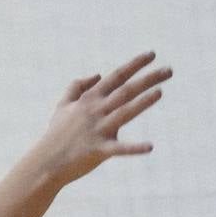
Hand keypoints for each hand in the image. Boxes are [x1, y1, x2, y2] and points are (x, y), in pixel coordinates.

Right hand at [33, 53, 169, 185]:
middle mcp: (96, 111)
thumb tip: (98, 75)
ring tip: (160, 92)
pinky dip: (134, 148)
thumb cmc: (56, 134)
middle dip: (148, 79)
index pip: (116, 77)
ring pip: (124, 112)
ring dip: (143, 102)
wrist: (46, 162)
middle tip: (169, 70)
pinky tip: (150, 147)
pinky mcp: (99, 150)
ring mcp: (98, 130)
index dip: (134, 64)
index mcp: (89, 99)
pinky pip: (119, 149)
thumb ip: (78, 86)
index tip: (152, 54)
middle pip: (126, 91)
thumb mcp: (63, 105)